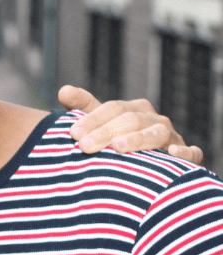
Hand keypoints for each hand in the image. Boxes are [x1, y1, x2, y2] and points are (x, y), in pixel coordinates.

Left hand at [58, 85, 203, 163]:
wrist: (150, 164)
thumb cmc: (119, 140)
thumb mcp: (100, 123)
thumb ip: (83, 107)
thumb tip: (63, 90)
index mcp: (133, 110)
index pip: (111, 109)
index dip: (92, 119)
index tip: (72, 133)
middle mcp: (153, 119)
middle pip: (129, 121)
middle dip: (106, 132)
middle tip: (84, 146)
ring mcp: (171, 137)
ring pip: (156, 134)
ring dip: (138, 139)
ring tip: (118, 147)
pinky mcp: (185, 155)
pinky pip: (191, 153)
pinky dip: (185, 152)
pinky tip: (173, 154)